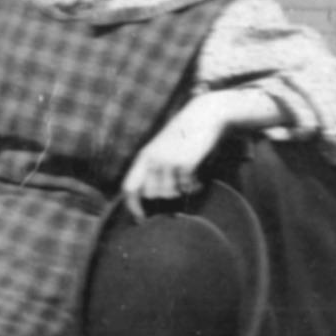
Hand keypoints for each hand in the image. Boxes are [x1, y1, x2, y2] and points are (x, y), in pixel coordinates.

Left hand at [122, 93, 229, 219]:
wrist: (205, 115)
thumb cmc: (186, 136)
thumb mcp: (163, 149)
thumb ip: (154, 169)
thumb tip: (152, 198)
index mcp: (144, 157)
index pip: (129, 188)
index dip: (133, 207)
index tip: (141, 220)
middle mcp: (152, 160)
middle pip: (152, 195)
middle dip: (165, 199)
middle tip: (179, 191)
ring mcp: (168, 162)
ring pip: (170, 194)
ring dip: (182, 191)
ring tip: (190, 177)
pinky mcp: (185, 164)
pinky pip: (187, 188)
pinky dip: (195, 186)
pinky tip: (200, 176)